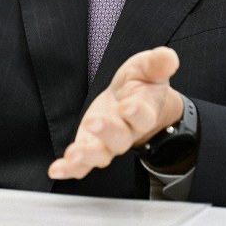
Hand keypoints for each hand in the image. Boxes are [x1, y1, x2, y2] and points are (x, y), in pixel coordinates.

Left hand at [49, 46, 182, 179]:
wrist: (132, 100)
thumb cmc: (141, 83)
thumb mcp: (149, 67)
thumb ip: (158, 63)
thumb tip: (168, 56)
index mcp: (145, 110)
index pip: (143, 115)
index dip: (136, 112)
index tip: (128, 107)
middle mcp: (128, 131)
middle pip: (120, 138)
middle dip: (107, 132)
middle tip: (94, 122)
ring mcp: (108, 142)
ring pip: (101, 155)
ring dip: (86, 156)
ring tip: (73, 155)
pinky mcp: (91, 146)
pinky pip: (82, 164)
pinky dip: (70, 169)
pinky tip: (57, 169)